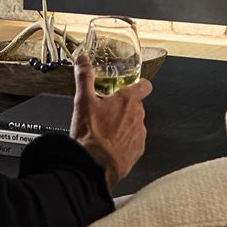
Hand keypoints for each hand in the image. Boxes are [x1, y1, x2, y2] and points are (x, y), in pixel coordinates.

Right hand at [70, 51, 151, 186]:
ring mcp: (139, 134)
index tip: (135, 84)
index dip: (140, 84)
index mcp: (128, 100)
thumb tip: (82, 60)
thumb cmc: (91, 135)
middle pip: (135, 106)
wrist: (94, 166)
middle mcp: (138, 116)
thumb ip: (84, 77)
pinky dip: (123, 142)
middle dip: (123, 108)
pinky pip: (133, 142)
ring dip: (123, 126)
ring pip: (134, 124)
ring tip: (105, 131)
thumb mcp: (83, 101)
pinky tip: (109, 145)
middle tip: (106, 112)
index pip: (144, 86)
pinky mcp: (137, 151)